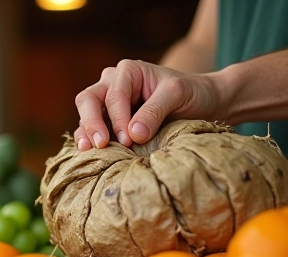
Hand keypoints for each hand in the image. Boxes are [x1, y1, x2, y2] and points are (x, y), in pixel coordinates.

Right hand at [74, 59, 219, 149]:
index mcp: (128, 71)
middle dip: (92, 123)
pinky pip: (91, 129)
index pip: (113, 96)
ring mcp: (108, 102)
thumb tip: (133, 134)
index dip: (118, 119)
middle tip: (100, 144)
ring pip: (86, 115)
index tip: (129, 141)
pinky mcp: (109, 120)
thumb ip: (154, 111)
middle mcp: (112, 83)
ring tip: (90, 151)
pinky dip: (89, 140)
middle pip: (88, 100)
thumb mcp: (177, 94)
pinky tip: (91, 154)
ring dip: (86, 133)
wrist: (202, 101)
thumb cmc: (192, 92)